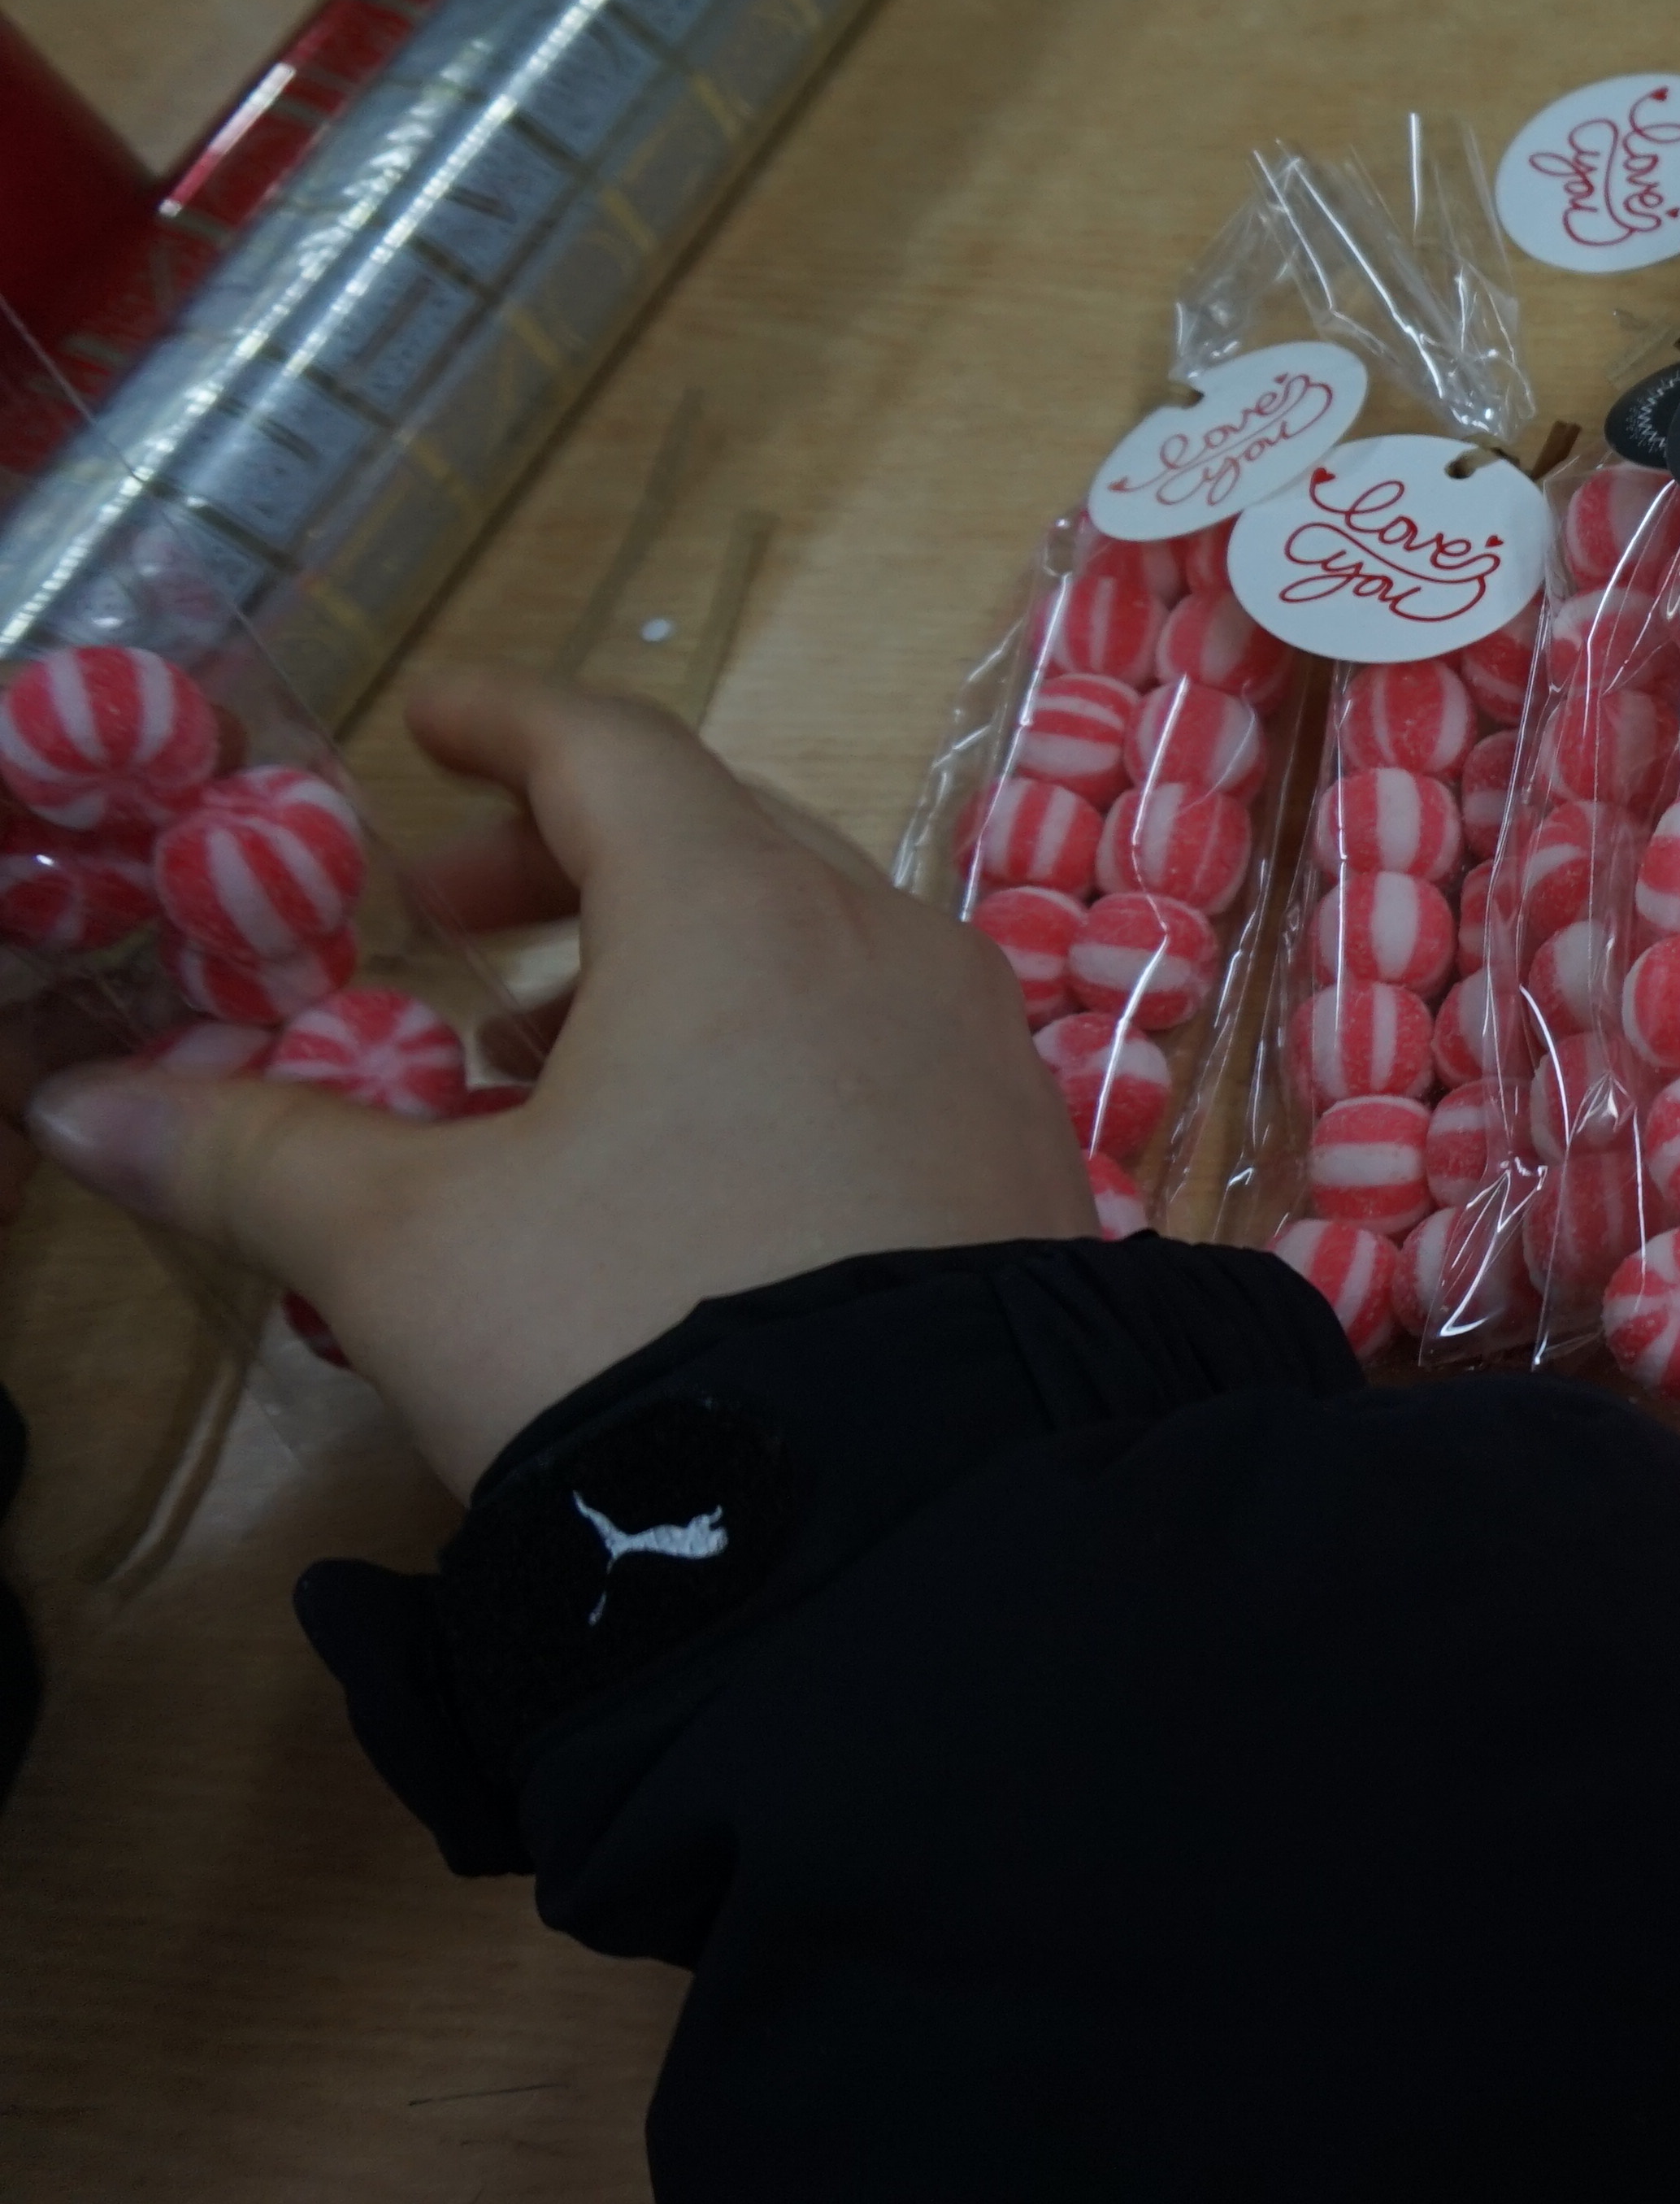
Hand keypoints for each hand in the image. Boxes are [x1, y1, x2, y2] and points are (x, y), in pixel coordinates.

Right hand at [25, 669, 1090, 1495]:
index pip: (613, 751)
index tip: (434, 724)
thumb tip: (80, 1110)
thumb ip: (253, 1156)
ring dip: (667, 966)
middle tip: (450, 914)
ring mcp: (973, 1047)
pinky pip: (877, 1045)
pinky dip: (767, 1048)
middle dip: (572, 858)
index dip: (509, 724)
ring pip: (806, 944)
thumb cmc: (639, 1336)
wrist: (906, 1524)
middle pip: (716, 836)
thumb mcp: (411, 1247)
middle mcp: (883, 943)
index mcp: (739, 910)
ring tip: (536, 1059)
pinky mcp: (1018, 1154)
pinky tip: (687, 1162)